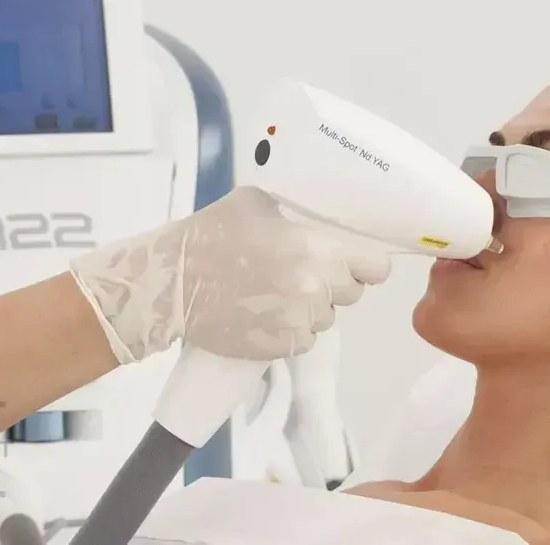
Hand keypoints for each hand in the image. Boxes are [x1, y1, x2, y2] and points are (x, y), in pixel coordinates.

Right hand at [69, 186, 390, 361]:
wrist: (173, 283)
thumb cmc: (212, 236)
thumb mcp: (258, 202)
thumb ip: (299, 208)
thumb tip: (324, 211)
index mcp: (316, 248)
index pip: (376, 268)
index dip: (367, 264)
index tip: (353, 262)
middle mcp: (314, 287)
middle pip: (352, 293)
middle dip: (335, 284)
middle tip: (302, 272)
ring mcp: (298, 320)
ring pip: (327, 318)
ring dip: (311, 308)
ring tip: (275, 291)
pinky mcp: (280, 346)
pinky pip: (304, 340)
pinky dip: (291, 330)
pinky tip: (265, 312)